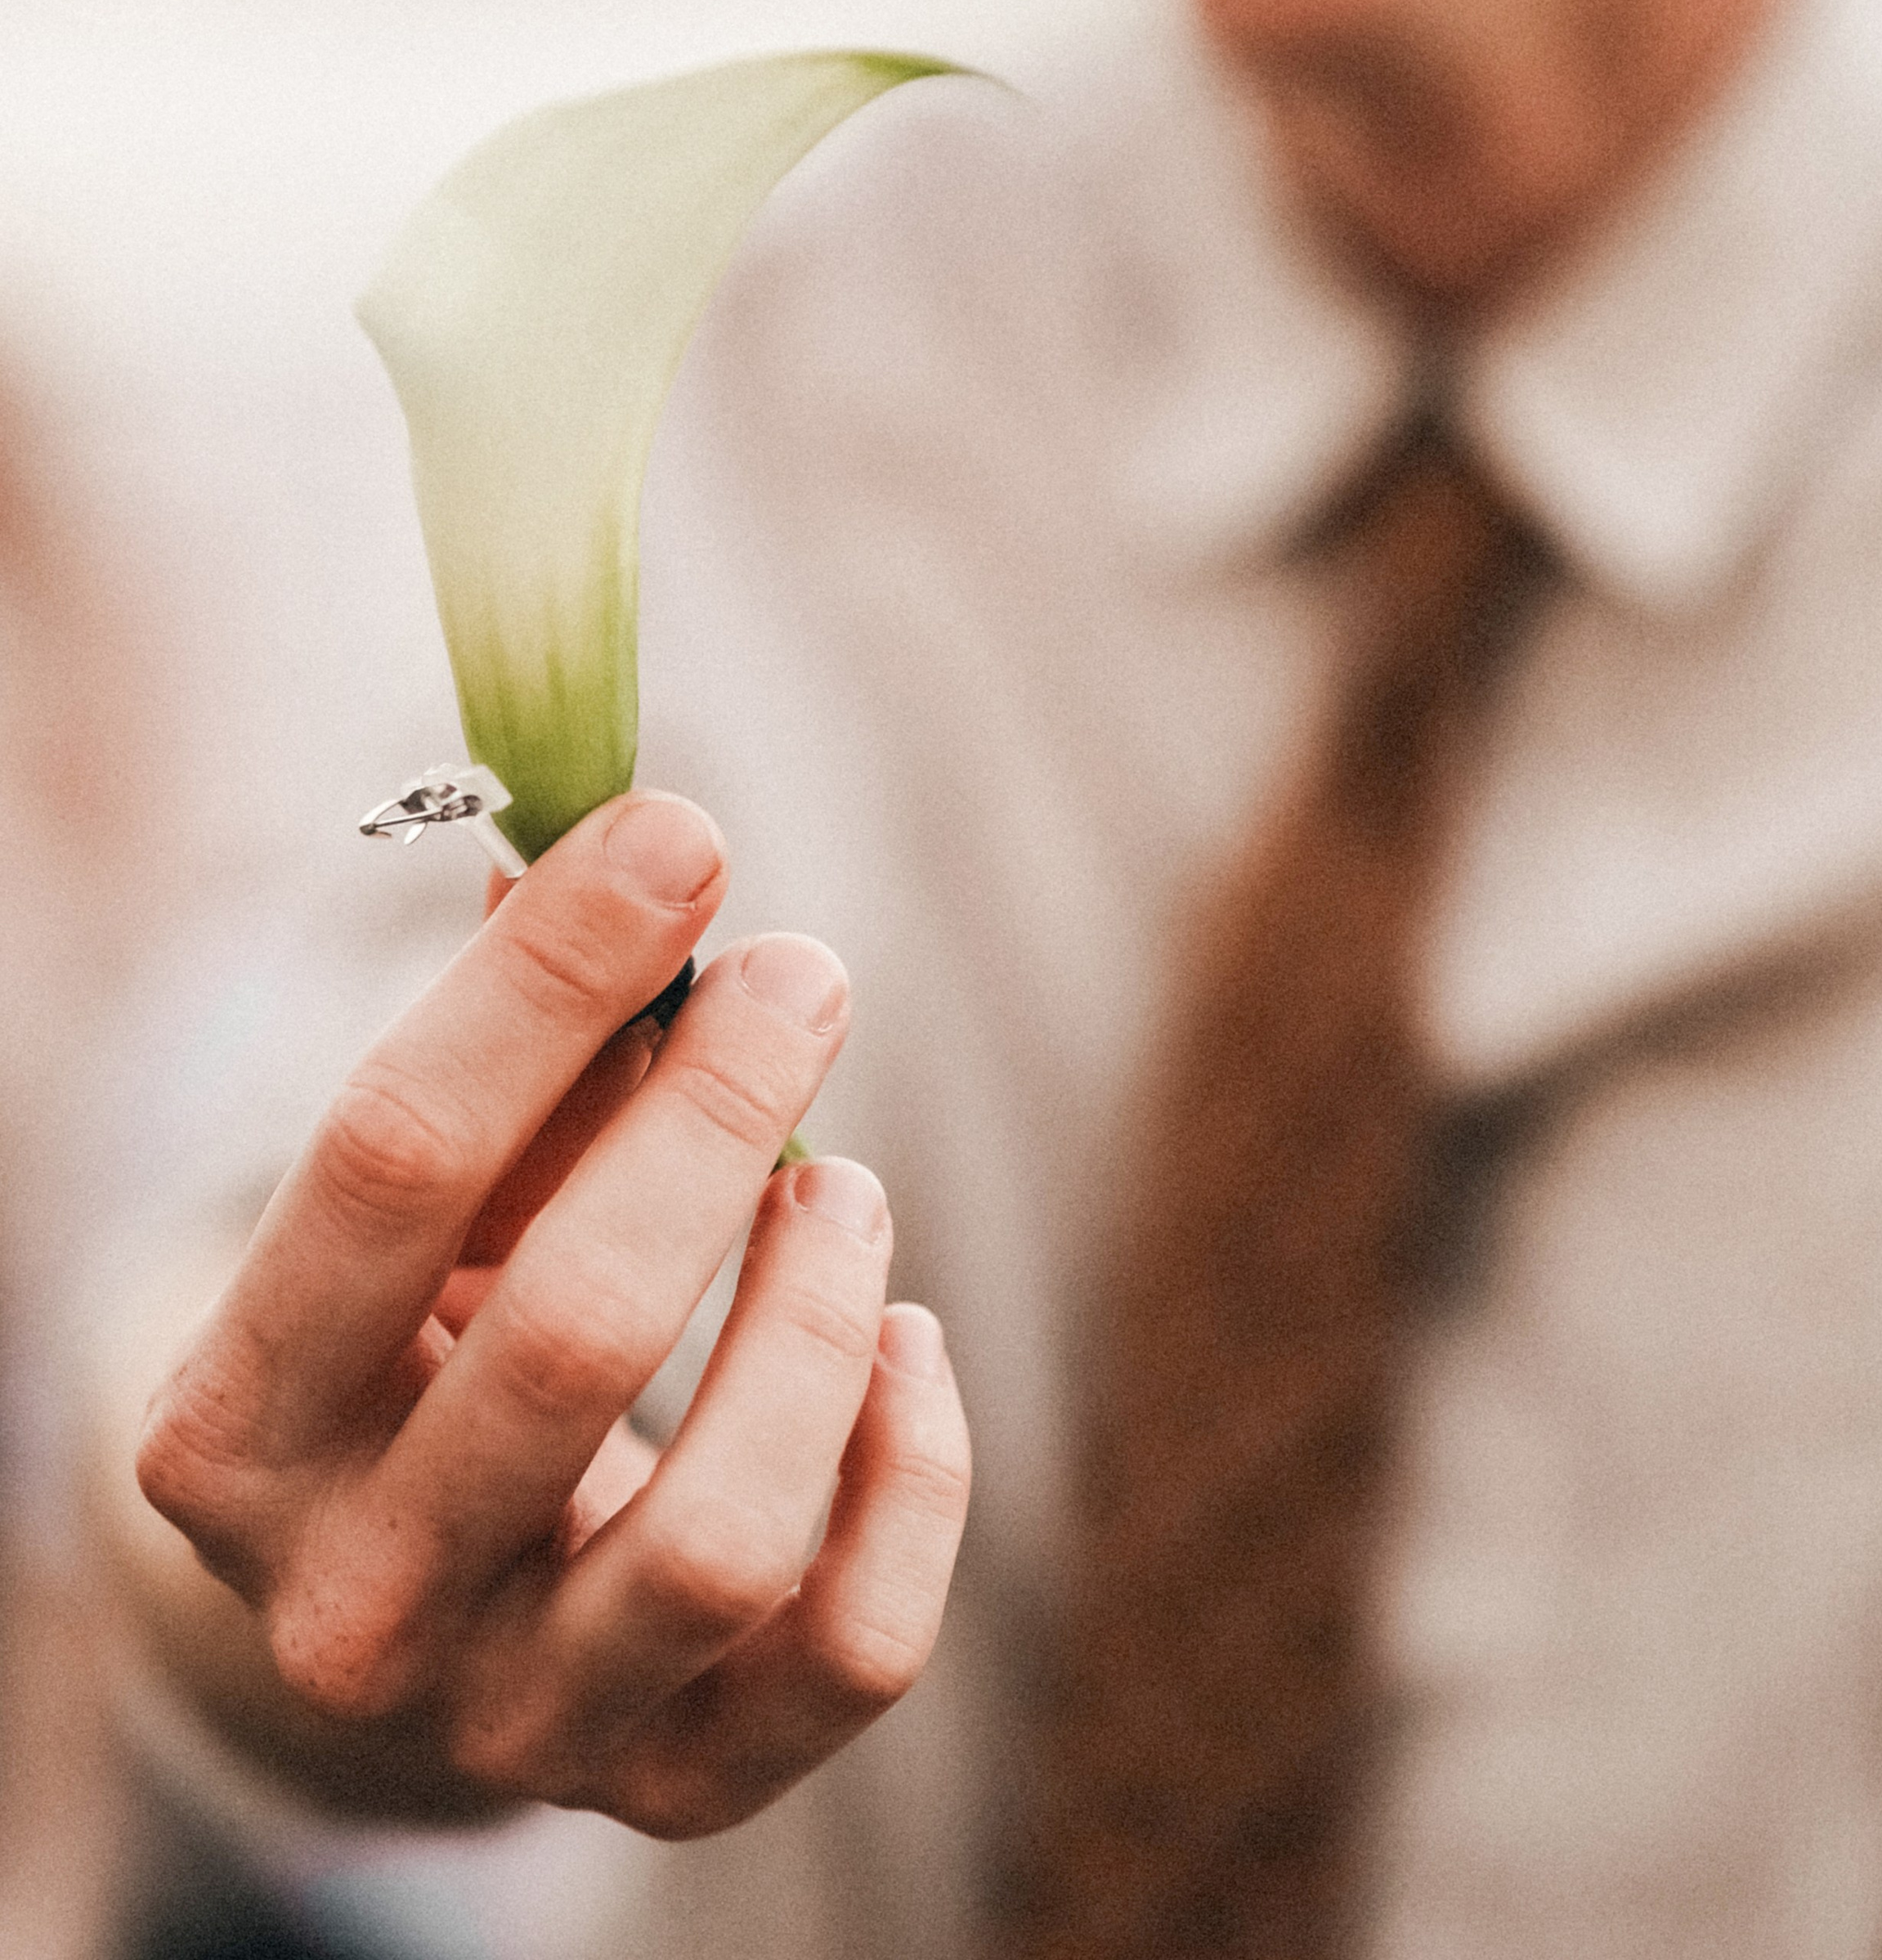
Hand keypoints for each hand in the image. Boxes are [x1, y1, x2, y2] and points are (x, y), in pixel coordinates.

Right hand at [134, 792, 970, 1834]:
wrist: (427, 1606)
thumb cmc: (432, 1336)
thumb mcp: (421, 1207)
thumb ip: (515, 1044)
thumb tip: (621, 845)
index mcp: (231, 1427)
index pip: (391, 1159)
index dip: (547, 980)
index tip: (681, 834)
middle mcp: (348, 1603)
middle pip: (570, 1333)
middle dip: (714, 1116)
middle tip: (803, 975)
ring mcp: (514, 1721)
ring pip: (723, 1531)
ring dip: (815, 1309)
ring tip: (847, 1184)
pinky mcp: (679, 1784)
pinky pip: (850, 1646)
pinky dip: (914, 1471)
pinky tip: (902, 1344)